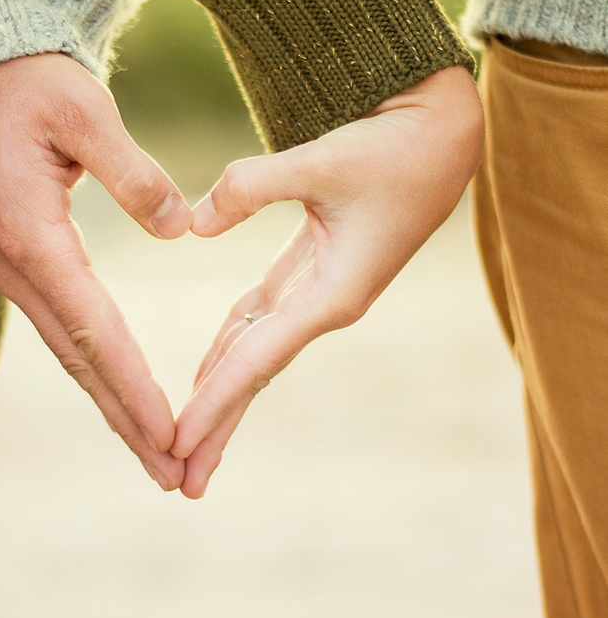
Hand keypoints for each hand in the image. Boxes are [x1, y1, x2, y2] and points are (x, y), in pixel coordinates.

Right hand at [0, 53, 190, 489]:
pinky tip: (115, 389)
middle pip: (79, 360)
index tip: (171, 434)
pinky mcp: (14, 260)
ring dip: (110, 402)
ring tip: (153, 448)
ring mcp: (9, 268)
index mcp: (33, 236)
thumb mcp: (80, 109)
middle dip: (126, 420)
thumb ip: (131, 171)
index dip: (134, 386)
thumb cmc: (19, 82)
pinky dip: (92, 366)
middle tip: (172, 472)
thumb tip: (179, 228)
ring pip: (68, 351)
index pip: (94, 329)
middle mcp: (15, 266)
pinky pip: (59, 326)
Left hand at [174, 65, 483, 497]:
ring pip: (255, 353)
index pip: (257, 361)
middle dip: (217, 427)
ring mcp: (318, 293)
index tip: (176, 443)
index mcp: (333, 295)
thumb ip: (252, 186)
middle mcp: (324, 306)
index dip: (213, 403)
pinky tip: (207, 370)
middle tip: (179, 481)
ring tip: (187, 440)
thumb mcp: (323, 161)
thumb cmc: (393, 148)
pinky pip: (260, 321)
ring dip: (220, 395)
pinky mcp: (311, 272)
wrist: (440, 136)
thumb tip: (192, 225)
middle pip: (255, 376)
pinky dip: (230, 347)